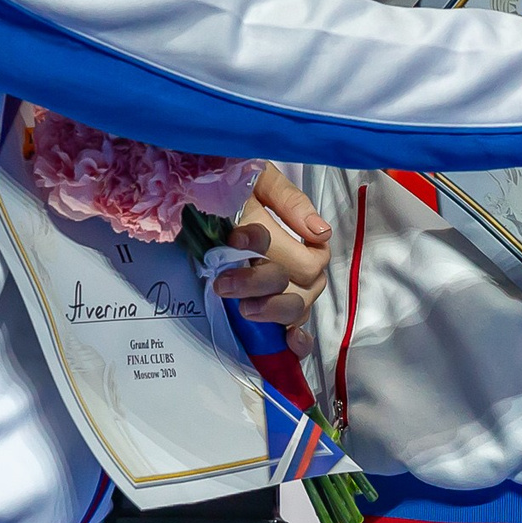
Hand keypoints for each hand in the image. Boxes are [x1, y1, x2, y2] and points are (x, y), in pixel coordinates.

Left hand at [209, 164, 332, 335]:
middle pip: (302, 284)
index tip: (237, 237)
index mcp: (302, 234)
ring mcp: (285, 290)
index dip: (275, 250)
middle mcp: (297, 265)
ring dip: (271, 309)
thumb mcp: (260, 180)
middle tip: (224, 281)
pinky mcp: (268, 311)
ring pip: (296, 309)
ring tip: (242, 307)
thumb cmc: (230, 183)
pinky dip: (296, 342)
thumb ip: (289, 200)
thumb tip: (321, 232)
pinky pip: (296, 332)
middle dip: (262, 283)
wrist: (200, 194)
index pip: (311, 256)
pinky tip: (287, 341)